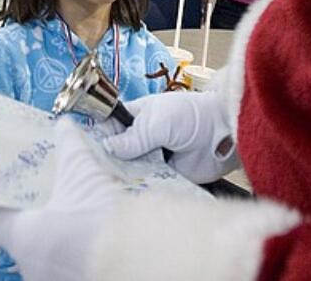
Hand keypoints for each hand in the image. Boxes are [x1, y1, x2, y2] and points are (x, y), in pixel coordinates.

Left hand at [0, 120, 121, 280]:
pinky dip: (70, 247)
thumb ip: (69, 147)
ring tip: (64, 210)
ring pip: (42, 252)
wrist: (140, 256)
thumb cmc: (100, 221)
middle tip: (35, 192)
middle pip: (17, 234)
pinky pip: (64, 263)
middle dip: (27, 213)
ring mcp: (53, 279)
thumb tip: (65, 127)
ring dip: (50, 233)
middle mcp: (30, 266)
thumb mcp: (82, 173)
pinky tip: (85, 230)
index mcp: (21, 238)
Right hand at [103, 91, 237, 183]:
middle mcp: (140, 139)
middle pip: (116, 153)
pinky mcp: (164, 177)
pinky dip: (140, 188)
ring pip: (129, 171)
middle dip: (108, 162)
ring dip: (123, 177)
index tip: (86, 152)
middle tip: (97, 174)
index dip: (98, 138)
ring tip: (111, 186)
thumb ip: (133, 137)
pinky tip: (131, 193)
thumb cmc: (191, 116)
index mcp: (135, 117)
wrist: (223, 134)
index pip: (109, 127)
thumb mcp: (158, 122)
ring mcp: (152, 159)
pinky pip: (147, 184)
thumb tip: (108, 148)